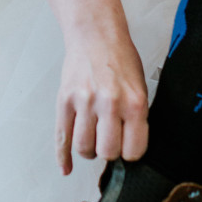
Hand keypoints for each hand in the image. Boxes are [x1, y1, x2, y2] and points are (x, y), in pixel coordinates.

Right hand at [56, 27, 148, 174]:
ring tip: (92, 141)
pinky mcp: (65, 100)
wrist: (96, 35)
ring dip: (88, 151)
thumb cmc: (120, 59)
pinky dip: (63, 157)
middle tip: (109, 142)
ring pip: (83, 148)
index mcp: (134, 102)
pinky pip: (62, 137)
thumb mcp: (140, 87)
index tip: (128, 148)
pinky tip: (66, 167)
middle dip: (109, 152)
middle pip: (107, 152)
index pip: (133, 150)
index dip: (130, 153)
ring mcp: (85, 102)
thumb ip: (135, 117)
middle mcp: (110, 103)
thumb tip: (129, 147)